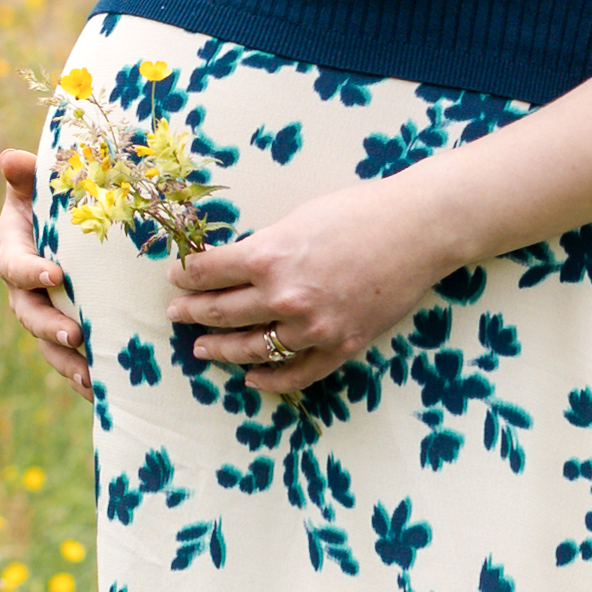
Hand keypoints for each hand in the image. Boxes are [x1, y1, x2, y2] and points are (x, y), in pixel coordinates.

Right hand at [0, 148, 91, 399]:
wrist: (75, 222)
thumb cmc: (55, 197)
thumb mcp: (40, 184)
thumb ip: (28, 175)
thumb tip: (10, 158)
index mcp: (15, 252)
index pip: (14, 266)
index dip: (30, 272)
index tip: (55, 275)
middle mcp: (24, 290)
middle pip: (29, 315)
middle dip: (51, 327)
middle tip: (77, 334)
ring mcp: (45, 313)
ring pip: (49, 344)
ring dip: (67, 361)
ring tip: (90, 376)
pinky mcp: (68, 329)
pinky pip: (72, 358)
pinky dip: (85, 376)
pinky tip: (106, 390)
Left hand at [165, 170, 456, 392]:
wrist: (416, 230)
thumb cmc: (358, 211)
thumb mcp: (297, 219)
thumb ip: (265, 246)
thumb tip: (233, 264)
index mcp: (268, 256)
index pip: (209, 272)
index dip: (186, 275)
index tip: (175, 276)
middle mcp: (284, 297)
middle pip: (221, 312)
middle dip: (192, 312)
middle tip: (175, 313)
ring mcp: (313, 328)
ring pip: (251, 349)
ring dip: (220, 350)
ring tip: (202, 349)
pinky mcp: (340, 347)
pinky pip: (296, 374)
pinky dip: (269, 380)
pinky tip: (252, 378)